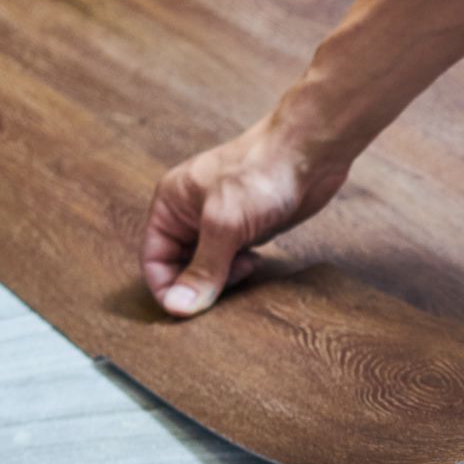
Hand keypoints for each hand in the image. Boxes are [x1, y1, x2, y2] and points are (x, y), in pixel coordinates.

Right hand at [141, 115, 351, 316]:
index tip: (187, 311)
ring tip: (245, 268)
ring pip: (209, 266)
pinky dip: (241, 270)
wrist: (310, 152)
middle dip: (199, 284)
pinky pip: (233, 260)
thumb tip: (179, 307)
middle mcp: (190, 214)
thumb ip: (204, 268)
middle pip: (180, 266)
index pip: (154, 258)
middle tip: (225, 289)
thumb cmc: (262, 174)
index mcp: (171, 205)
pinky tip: (256, 263)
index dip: (167, 287)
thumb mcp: (225, 225)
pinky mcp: (248, 228)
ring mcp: (220, 221)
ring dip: (223, 279)